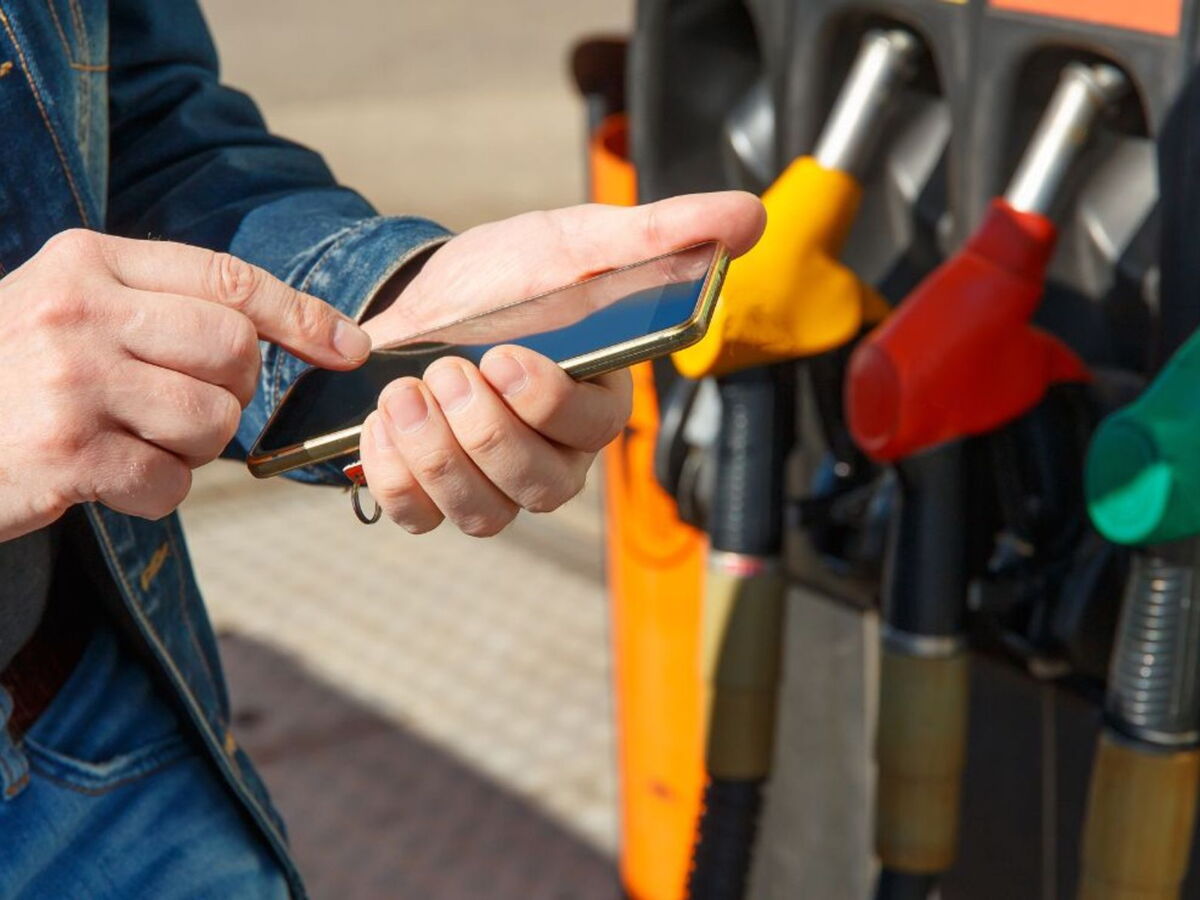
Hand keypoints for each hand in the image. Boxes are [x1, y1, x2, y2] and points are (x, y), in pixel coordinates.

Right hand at [0, 229, 370, 540]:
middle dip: (232, 391)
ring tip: (130, 442)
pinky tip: (104, 481)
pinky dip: (154, 495)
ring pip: (213, 422)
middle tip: (180, 407)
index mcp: (86, 260)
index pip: (226, 278)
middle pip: (235, 351)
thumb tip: (278, 336)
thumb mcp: (65, 310)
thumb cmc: (5, 376)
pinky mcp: (65, 454)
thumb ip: (152, 306)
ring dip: (192, 449)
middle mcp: (79, 310)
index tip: (351, 348)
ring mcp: (70, 381)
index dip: (301, 315)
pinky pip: (171, 484)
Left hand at [358, 191, 765, 535]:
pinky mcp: (436, 493)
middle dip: (484, 433)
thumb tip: (748, 217)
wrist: (429, 295)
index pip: (595, 429)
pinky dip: (395, 479)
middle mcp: (553, 455)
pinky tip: (381, 423)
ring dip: (437, 457)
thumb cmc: (514, 277)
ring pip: (483, 513)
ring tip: (403, 393)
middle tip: (444, 369)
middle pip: (539, 486)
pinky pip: (419, 516)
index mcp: (596, 400)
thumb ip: (660, 234)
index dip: (549, 405)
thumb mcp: (580, 242)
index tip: (505, 357)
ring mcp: (495, 483)